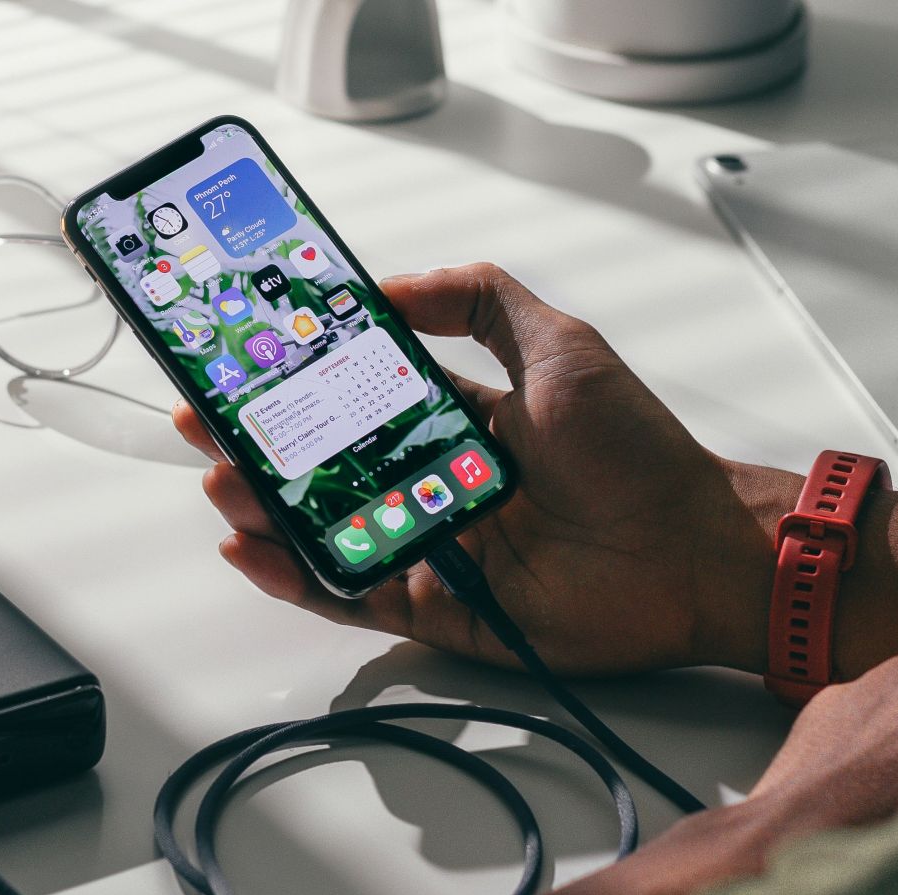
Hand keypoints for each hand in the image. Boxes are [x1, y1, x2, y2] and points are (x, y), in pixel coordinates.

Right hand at [173, 263, 791, 673]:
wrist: (692, 551)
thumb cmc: (637, 453)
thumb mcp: (560, 346)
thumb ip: (479, 301)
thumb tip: (389, 283)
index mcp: (455, 422)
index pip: (352, 402)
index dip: (295, 388)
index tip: (243, 367)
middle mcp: (433, 484)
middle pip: (322, 468)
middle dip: (258, 448)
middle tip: (205, 428)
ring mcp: (429, 549)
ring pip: (323, 531)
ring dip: (263, 509)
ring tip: (222, 484)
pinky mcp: (437, 609)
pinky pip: (351, 594)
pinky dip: (297, 577)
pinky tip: (255, 549)